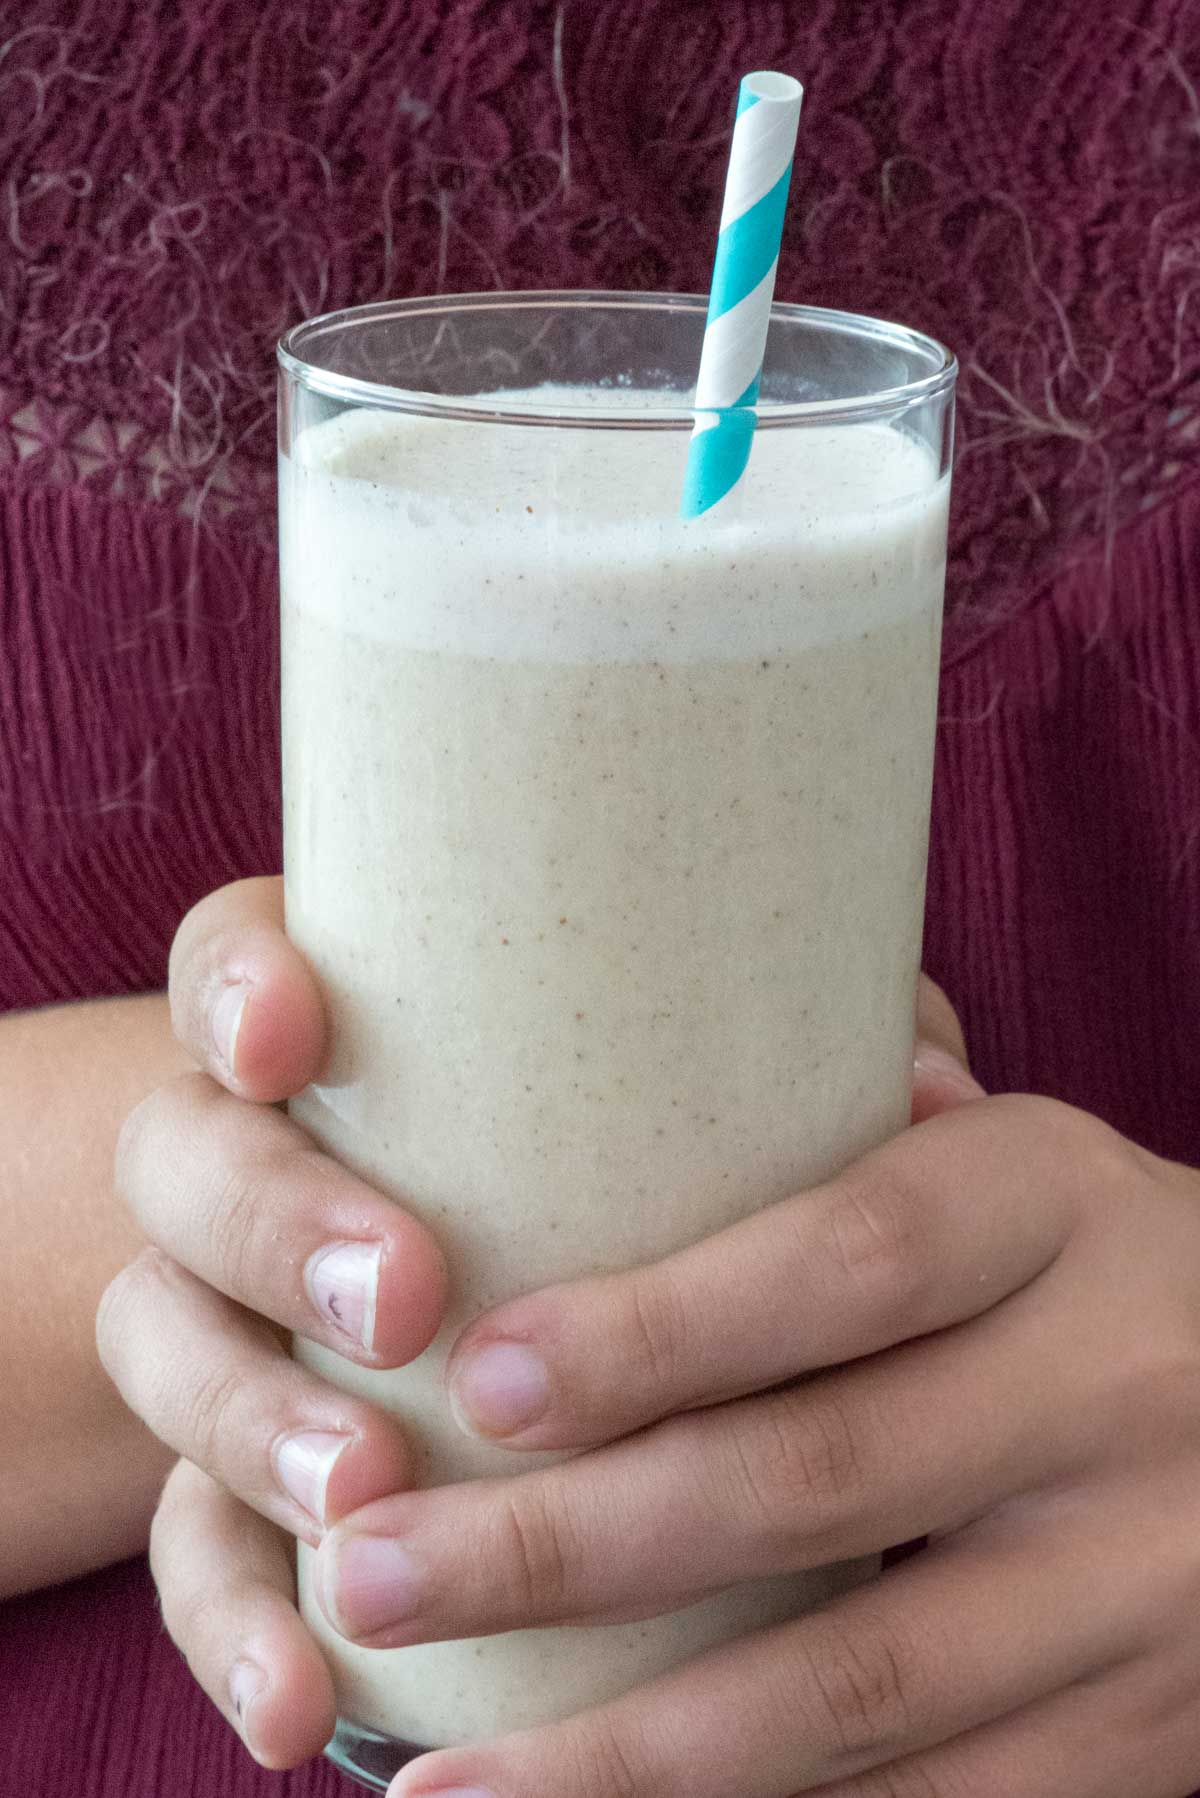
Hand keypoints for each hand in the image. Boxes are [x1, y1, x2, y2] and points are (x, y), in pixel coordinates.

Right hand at [93, 874, 974, 1776]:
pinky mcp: (233, 1482)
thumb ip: (793, 1065)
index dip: (239, 987)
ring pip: (160, 1344)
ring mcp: (228, 1322)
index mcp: (351, 1043)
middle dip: (272, 1221)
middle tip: (401, 1292)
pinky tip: (306, 1700)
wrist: (490, 1323)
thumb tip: (932, 1086)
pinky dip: (236, 1626)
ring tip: (362, 1493)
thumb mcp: (692, 1097)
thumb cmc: (618, 1171)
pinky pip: (193, 1548)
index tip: (294, 1039)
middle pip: (184, 1158)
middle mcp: (257, 1164)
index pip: (238, 964)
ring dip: (249, 1426)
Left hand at [303, 1093, 1199, 1794]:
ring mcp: (1148, 1582)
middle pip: (818, 1483)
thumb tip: (609, 1116)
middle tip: (374, 1572)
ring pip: (861, 1691)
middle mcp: (1117, 1389)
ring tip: (442, 1783)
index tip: (477, 1383)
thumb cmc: (1090, 1263)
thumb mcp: (1012, 1169)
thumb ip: (854, 1154)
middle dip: (569, 1548)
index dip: (660, 1330)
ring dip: (629, 1756)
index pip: (849, 1264)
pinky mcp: (1153, 1735)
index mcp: (1060, 1210)